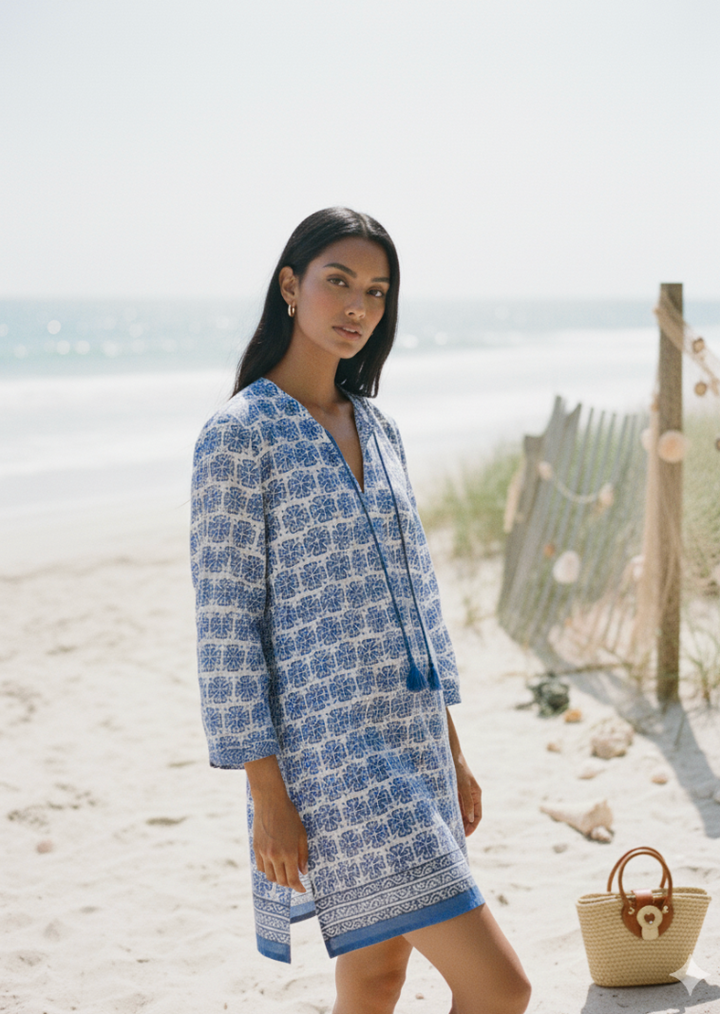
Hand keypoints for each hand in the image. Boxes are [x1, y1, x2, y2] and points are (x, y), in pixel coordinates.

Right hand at [245, 755, 308, 891]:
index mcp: (289, 853)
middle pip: (281, 880)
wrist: (270, 802)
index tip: (302, 890)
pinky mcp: (256, 849)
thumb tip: (303, 872)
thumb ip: (303, 855)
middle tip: (295, 881)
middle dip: (289, 884)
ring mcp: (264, 853)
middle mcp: (275, 856)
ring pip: (270, 877)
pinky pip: (261, 868)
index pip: (293, 879)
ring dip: (278, 879)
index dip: (298, 888)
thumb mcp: (302, 834)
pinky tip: (274, 866)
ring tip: (284, 875)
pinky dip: (268, 871)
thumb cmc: (289, 816)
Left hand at [454, 753, 482, 836]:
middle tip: (456, 836)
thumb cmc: (457, 769)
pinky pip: (455, 806)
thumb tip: (470, 819)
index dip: (472, 827)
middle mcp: (471, 796)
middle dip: (465, 826)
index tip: (465, 836)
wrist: (449, 755)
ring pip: (462, 812)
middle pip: (470, 816)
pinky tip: (447, 819)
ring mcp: (463, 794)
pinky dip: (453, 813)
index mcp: (476, 794)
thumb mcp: (463, 786)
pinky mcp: (455, 792)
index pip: (477, 816)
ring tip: (451, 831)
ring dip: (459, 821)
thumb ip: (467, 802)